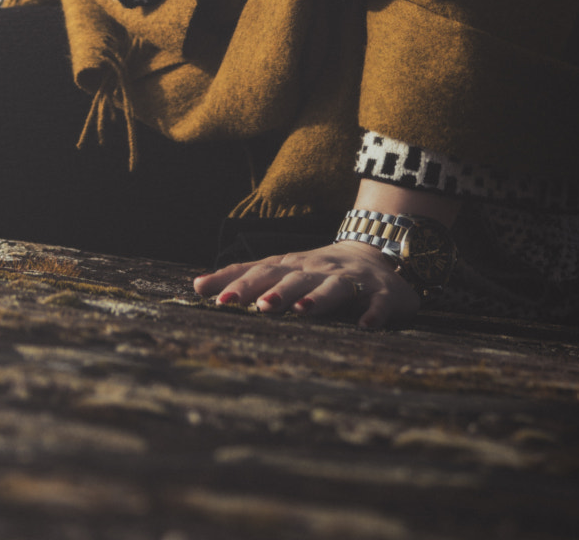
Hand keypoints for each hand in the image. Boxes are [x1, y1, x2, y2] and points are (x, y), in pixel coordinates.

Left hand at [193, 241, 419, 328]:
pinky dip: (373, 313)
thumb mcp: (283, 270)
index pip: (261, 271)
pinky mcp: (382, 293)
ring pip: (333, 287)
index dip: (237, 282)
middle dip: (275, 290)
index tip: (211, 295)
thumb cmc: (317, 269)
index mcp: (293, 266)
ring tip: (302, 309)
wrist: (377, 253)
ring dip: (318, 297)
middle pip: (294, 278)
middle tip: (256, 305)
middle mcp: (318, 269)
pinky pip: (379, 303)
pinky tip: (365, 326)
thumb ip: (245, 277)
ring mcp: (351, 279)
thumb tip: (196, 285)